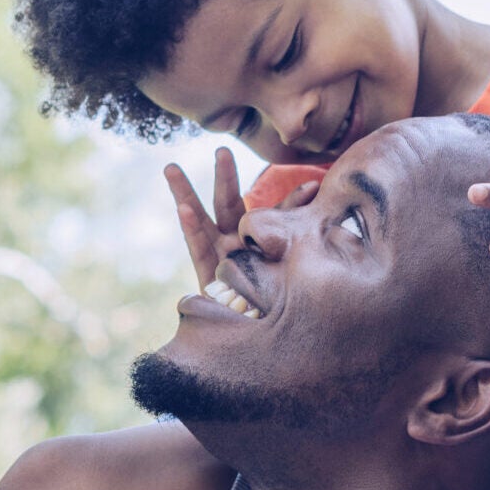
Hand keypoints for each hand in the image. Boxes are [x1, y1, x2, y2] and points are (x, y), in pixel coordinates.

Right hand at [164, 148, 318, 289]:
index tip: (313, 185)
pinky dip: (190, 226)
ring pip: (200, 219)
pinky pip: (196, 246)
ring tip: (170, 168)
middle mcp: (237, 244)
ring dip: (185, 193)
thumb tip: (318, 196)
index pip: (273, 214)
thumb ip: (295, 234)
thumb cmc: (274, 302)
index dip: (291, 200)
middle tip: (221, 150)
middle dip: (224, 177)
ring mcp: (219, 256)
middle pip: (228, 204)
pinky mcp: (207, 272)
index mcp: (258, 240)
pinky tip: (182, 207)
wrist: (255, 338)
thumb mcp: (289, 268)